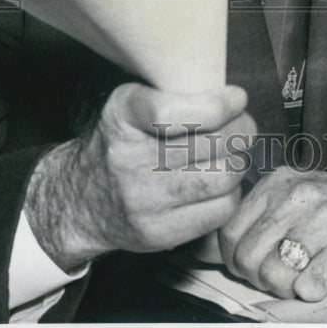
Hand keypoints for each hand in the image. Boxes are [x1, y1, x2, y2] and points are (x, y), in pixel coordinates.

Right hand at [24, 83, 254, 271]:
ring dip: (239, 161)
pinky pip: (218, 211)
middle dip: (241, 131)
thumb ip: (172, 95)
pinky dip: (232, 193)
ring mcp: (143, 201)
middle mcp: (128, 159)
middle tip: (245, 125)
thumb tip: (233, 98)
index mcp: (122, 116)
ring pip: (221, 178)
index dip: (217, 105)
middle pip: (210, 145)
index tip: (237, 98)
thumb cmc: (121, 142)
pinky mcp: (158, 232)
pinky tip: (222, 183)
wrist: (81, 200)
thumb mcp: (130, 105)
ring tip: (235, 153)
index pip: (173, 111)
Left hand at [219, 167, 326, 300]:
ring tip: (305, 279)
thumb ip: (264, 217)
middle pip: (249, 256)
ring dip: (286, 289)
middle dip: (259, 279)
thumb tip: (218, 253)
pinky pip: (310, 285)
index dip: (236, 260)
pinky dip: (312, 292)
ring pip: (275, 273)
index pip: (230, 232)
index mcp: (280, 182)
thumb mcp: (301, 198)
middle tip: (283, 279)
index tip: (255, 268)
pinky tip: (325, 280)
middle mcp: (299, 195)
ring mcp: (325, 218)